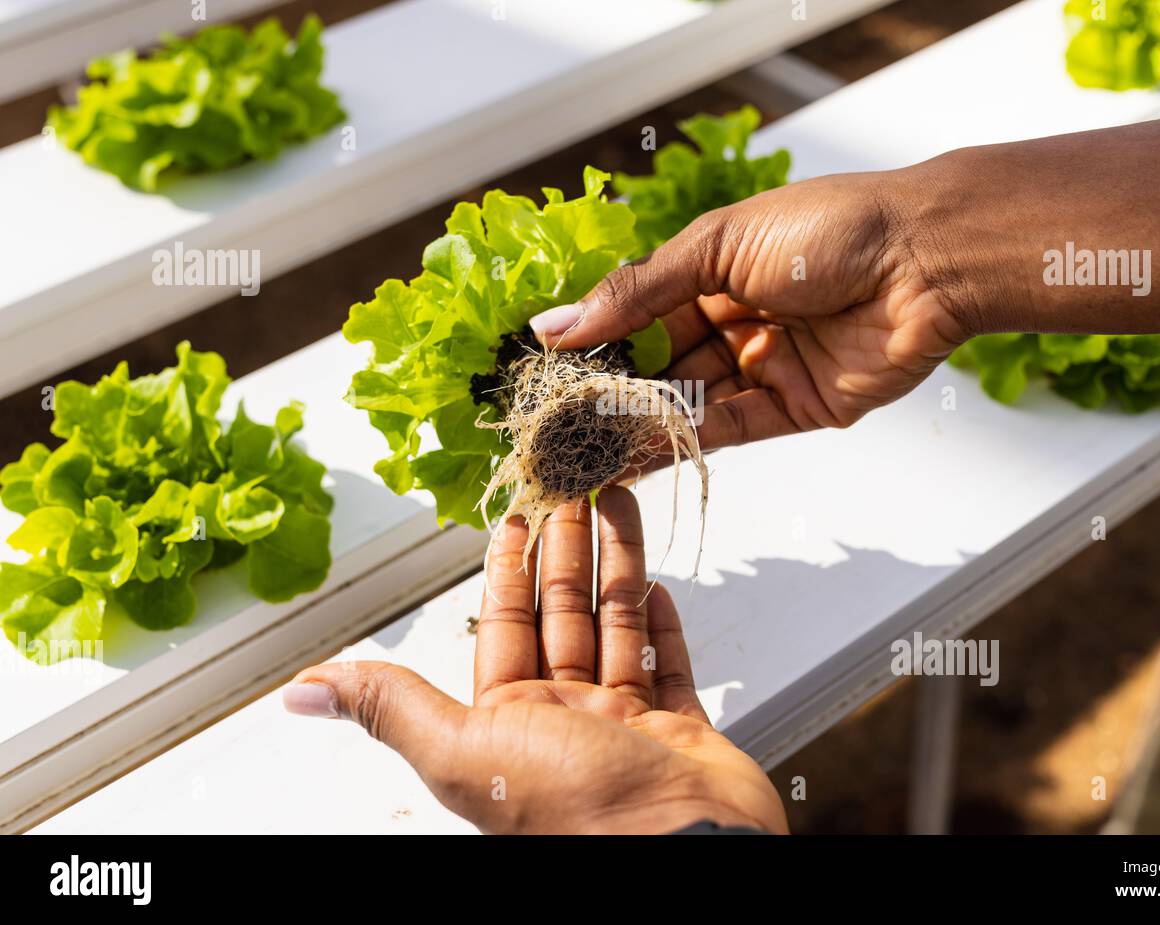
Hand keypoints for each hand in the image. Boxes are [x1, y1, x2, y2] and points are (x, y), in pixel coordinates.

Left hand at [284, 487, 787, 834]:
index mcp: (512, 720)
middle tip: (572, 489)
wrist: (681, 846)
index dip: (508, 567)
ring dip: (617, 565)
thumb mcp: (463, 747)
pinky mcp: (680, 730)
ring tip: (619, 505)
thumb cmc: (573, 809)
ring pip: (618, 626)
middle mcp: (567, 717)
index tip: (515, 516)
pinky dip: (663, 628)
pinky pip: (668, 666)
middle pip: (563, 614)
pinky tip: (657, 587)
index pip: (506, 624)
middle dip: (566, 549)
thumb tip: (303, 692)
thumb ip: (391, 707)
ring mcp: (626, 722)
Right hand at [529, 172, 968, 450]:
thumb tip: (557, 324)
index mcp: (715, 271)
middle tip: (557, 420)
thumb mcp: (717, 246)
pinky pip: (730, 430)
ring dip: (640, 424)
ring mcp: (766, 366)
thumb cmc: (828, 228)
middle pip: (661, 364)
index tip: (546, 368)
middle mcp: (736, 320)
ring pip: (690, 403)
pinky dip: (685, 442)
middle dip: (613, 391)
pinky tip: (637, 453)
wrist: (925, 259)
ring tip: (584, 446)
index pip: (640, 313)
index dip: (597, 340)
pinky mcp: (797, 408)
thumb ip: (638, 293)